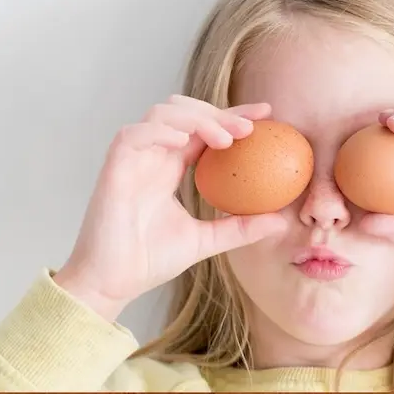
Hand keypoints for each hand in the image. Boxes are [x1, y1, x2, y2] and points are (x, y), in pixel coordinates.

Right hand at [54, 95, 287, 320]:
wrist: (112, 283)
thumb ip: (240, 228)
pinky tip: (184, 139)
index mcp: (170, 167)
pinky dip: (160, 130)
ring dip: (196, 118)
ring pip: (162, 113)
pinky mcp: (114, 167)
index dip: (233, 116)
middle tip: (250, 128)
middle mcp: (153, 156)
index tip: (266, 115)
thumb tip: (281, 222)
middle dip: (219, 112)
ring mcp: (133, 159)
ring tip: (224, 139)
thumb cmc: (150, 261)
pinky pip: (134, 134)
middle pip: (185, 111)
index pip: (204, 129)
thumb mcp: (207, 240)